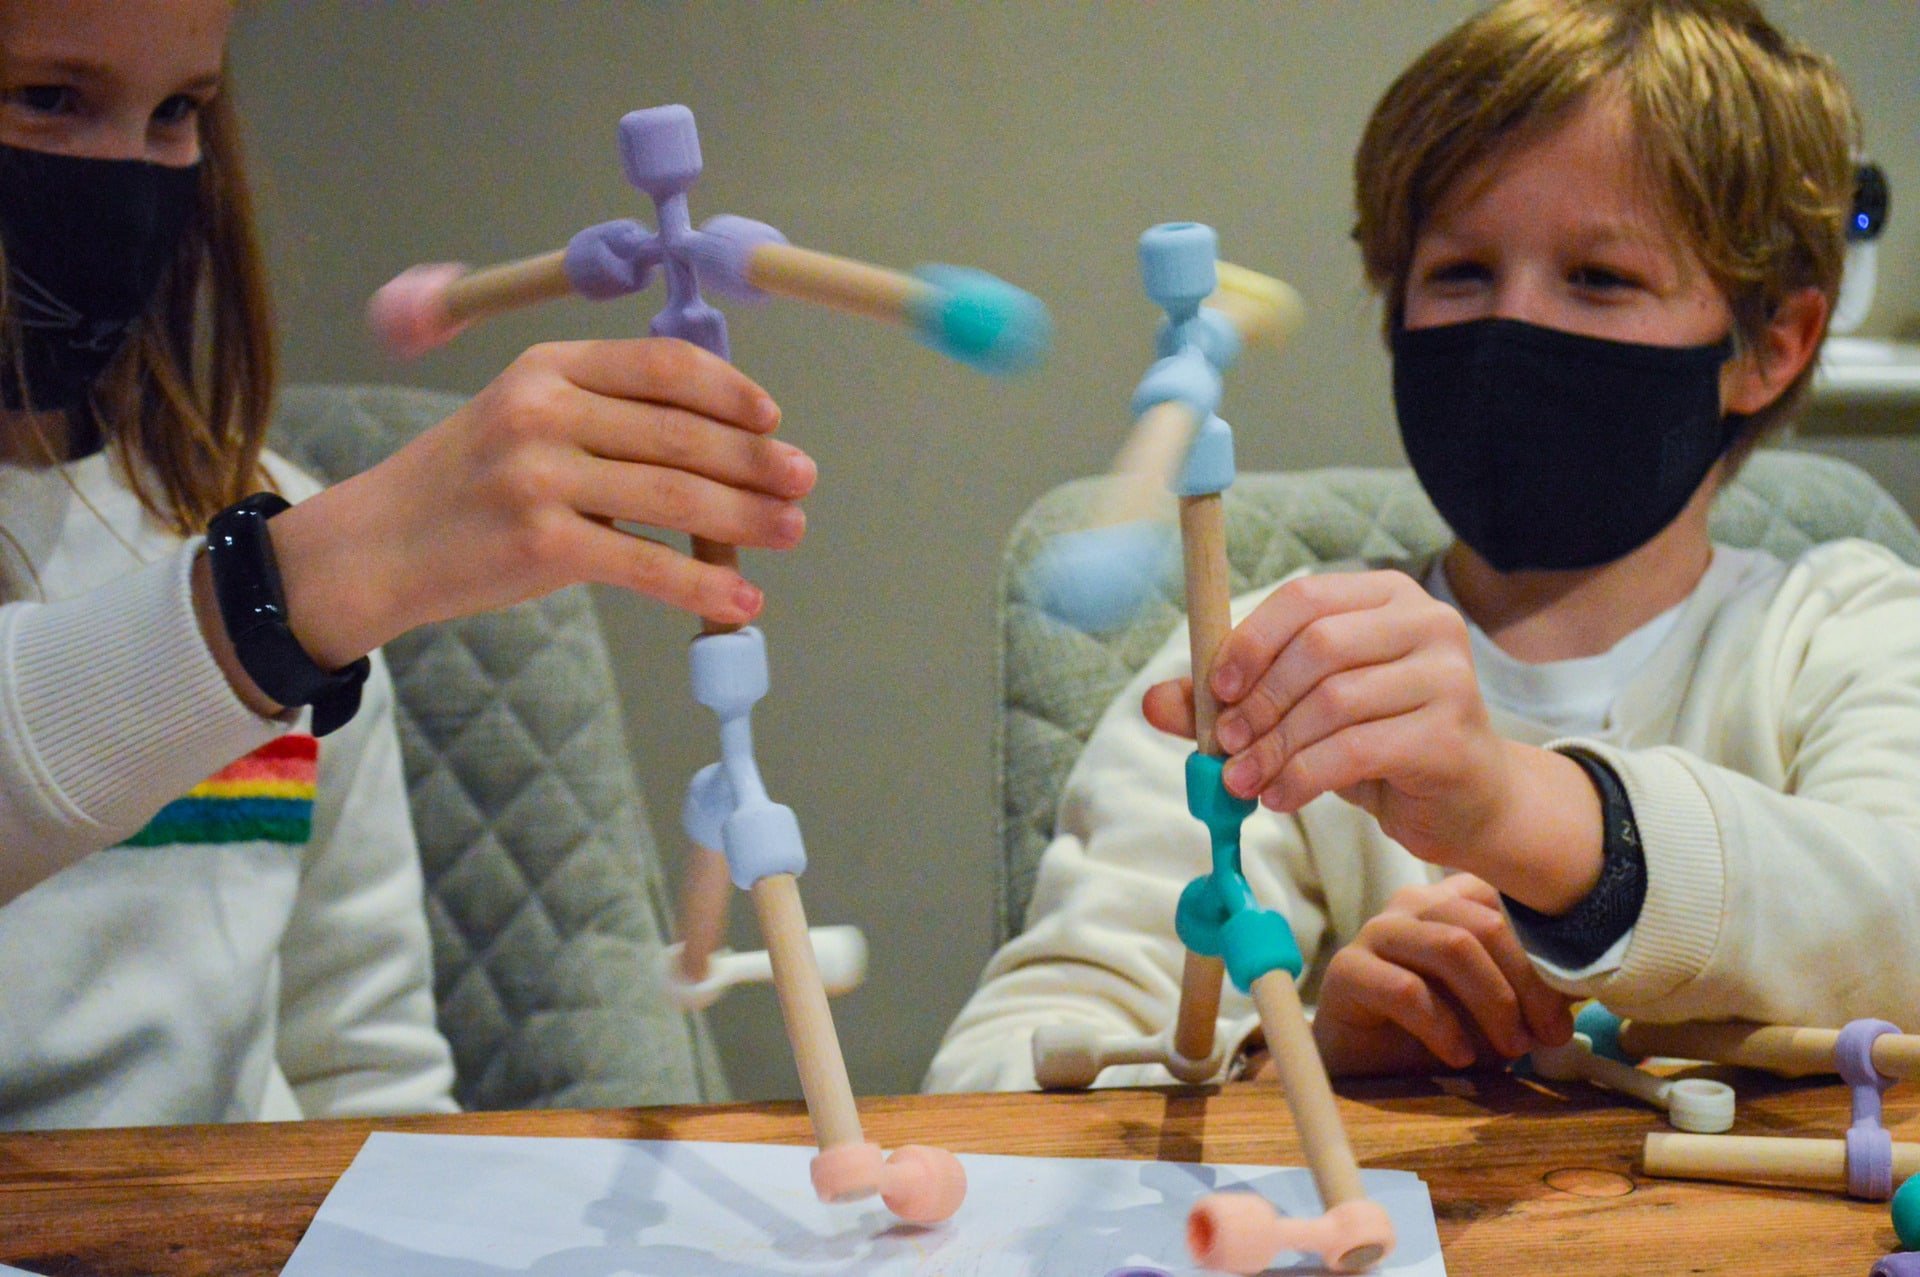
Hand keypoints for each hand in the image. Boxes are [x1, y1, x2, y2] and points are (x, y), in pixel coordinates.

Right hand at [268, 338, 816, 666]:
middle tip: (803, 480)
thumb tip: (723, 440)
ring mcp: (540, 477)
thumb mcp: (524, 417)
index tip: (772, 418)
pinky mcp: (541, 545)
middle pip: (681, 432)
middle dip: (754, 461)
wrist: (377, 545)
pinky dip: (702, 586)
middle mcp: (544, 411)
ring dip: (746, 519)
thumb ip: (606, 414)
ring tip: (790, 531)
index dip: (730, 391)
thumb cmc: (467, 485)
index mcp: (548, 367)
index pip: (662, 366)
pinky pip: (645, 564)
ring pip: (675, 497)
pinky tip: (740, 600)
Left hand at [1141, 569, 1602, 910]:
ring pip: (1334, 702)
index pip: (1306, 598)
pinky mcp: (1450, 735)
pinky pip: (1355, 750)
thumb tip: (1151, 701)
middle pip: (1318, 647)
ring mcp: (1447, 677)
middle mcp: (1426, 623)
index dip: (1251, 642)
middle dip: (1260, 701)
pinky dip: (1303, 777)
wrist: (1465, 799)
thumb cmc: (1377, 742)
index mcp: (1387, 597)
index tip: (1217, 691)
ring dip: (1275, 747)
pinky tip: (1280, 797)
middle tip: (1227, 746)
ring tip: (1245, 781)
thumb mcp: (1300, 713)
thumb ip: (1232, 702)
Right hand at [1309, 875, 1574, 1075]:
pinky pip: (1406, 989)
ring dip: (1494, 1003)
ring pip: (1451, 946)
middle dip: (1528, 984)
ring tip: (1512, 1050)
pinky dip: (1444, 1027)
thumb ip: (1539, 986)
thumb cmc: (1443, 1030)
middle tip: (1547, 1035)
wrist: (1369, 1067)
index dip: (1549, 951)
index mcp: (1455, 900)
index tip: (1575, 1002)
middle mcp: (1414, 905)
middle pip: (1485, 923)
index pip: (1510, 900)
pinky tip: (1459, 1055)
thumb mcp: (1504, 1007)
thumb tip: (1596, 975)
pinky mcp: (1346, 970)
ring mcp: (1377, 932)